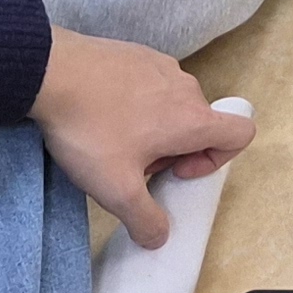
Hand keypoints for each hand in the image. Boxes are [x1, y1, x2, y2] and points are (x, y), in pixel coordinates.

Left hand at [29, 27, 255, 247]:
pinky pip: (152, 85)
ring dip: (155, 128)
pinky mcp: (138, 54)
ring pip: (174, 105)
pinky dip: (137, 103)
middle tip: (132, 164)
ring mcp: (163, 65)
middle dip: (173, 151)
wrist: (51, 72)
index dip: (216, 160)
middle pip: (200, 125)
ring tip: (111, 139)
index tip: (174, 169)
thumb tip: (159, 238)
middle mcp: (186, 88)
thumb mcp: (116, 190)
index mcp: (192, 120)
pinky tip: (100, 112)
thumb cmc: (91, 131)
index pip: (241, 134)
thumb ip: (144, 219)